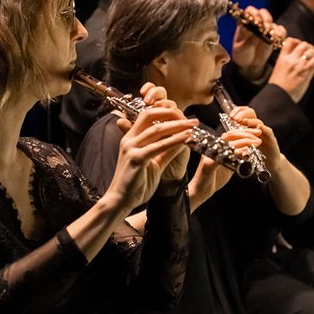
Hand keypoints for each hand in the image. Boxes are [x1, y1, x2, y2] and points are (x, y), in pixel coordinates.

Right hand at [108, 86, 196, 210]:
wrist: (120, 201)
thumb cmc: (135, 184)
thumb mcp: (153, 164)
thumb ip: (165, 151)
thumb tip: (182, 138)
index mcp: (130, 138)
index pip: (147, 115)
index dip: (165, 112)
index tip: (183, 116)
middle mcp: (129, 140)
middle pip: (149, 115)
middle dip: (171, 113)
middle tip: (189, 118)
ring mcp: (131, 148)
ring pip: (156, 129)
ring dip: (178, 125)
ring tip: (193, 125)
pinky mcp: (136, 159)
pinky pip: (158, 146)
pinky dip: (174, 140)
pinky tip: (187, 138)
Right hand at [190, 106, 264, 203]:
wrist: (200, 191)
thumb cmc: (213, 179)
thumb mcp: (229, 167)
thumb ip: (236, 159)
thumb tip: (247, 151)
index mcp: (217, 147)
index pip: (231, 134)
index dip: (244, 132)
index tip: (256, 133)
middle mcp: (212, 148)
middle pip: (230, 134)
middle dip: (247, 133)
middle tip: (259, 134)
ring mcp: (210, 155)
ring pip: (227, 142)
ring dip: (244, 140)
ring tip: (256, 142)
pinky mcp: (208, 164)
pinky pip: (223, 155)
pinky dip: (235, 152)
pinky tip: (244, 151)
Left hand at [231, 6, 283, 81]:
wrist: (250, 64)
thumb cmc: (242, 55)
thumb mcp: (241, 49)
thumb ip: (248, 41)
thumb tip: (257, 34)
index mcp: (245, 23)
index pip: (249, 11)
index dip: (254, 14)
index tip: (257, 21)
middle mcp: (256, 23)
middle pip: (263, 12)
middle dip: (266, 18)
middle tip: (267, 27)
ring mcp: (265, 28)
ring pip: (272, 21)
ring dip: (273, 26)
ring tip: (273, 35)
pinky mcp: (273, 35)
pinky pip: (280, 30)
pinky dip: (281, 33)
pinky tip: (279, 38)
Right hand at [268, 37, 313, 101]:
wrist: (277, 98)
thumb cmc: (277, 88)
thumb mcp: (277, 71)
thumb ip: (285, 64)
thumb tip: (292, 61)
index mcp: (282, 59)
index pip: (290, 41)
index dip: (297, 41)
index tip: (300, 46)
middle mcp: (291, 60)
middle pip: (303, 44)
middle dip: (309, 48)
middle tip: (310, 54)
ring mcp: (299, 66)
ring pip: (311, 51)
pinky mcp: (306, 73)